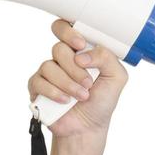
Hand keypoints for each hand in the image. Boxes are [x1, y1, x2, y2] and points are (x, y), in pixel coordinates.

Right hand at [27, 19, 127, 137]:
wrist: (89, 127)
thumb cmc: (102, 101)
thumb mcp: (117, 78)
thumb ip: (107, 58)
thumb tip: (82, 54)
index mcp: (81, 51)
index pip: (67, 28)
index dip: (69, 32)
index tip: (80, 45)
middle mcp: (63, 59)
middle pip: (59, 48)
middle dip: (73, 67)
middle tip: (88, 82)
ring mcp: (49, 72)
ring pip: (49, 66)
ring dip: (69, 83)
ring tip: (82, 96)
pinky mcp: (37, 87)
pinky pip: (39, 82)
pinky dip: (55, 92)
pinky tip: (65, 101)